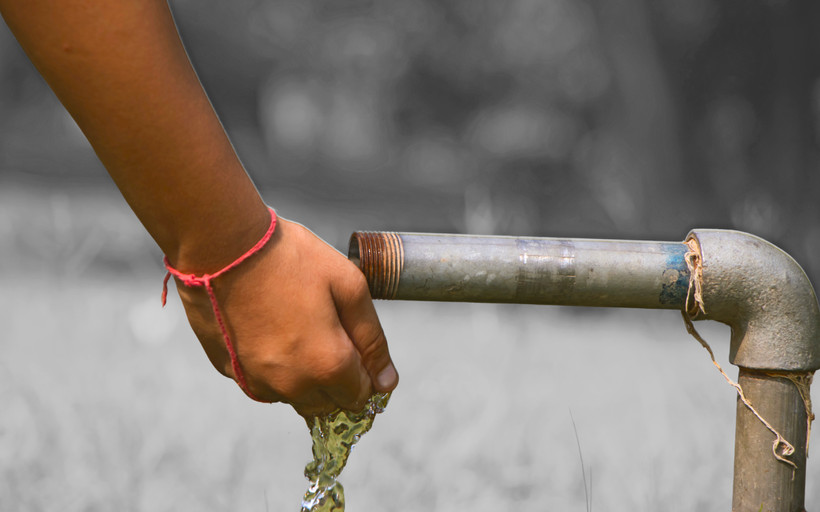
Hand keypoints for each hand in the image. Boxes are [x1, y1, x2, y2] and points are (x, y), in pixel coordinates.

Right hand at [172, 218, 397, 416]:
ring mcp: (257, 382)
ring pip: (297, 397)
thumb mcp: (348, 286)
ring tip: (298, 324)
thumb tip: (387, 382)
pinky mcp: (231, 372)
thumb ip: (372, 339)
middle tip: (329, 330)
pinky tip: (272, 329)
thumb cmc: (290, 258)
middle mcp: (292, 386)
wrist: (222, 244)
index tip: (356, 342)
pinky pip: (265, 384)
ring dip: (306, 375)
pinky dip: (275, 368)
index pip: (361, 397)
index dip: (366, 372)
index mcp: (327, 365)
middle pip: (330, 404)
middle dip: (338, 377)